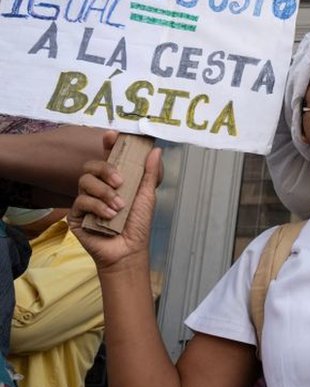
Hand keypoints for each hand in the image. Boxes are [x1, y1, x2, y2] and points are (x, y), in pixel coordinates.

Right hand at [67, 132, 162, 271]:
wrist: (128, 250)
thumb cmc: (138, 224)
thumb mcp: (147, 196)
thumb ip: (150, 174)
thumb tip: (156, 150)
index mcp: (114, 179)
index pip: (106, 156)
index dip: (107, 144)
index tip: (111, 136)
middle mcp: (97, 187)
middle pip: (91, 165)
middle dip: (105, 170)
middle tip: (120, 182)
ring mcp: (85, 200)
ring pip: (84, 181)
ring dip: (104, 192)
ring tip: (119, 206)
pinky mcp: (75, 214)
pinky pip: (81, 201)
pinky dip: (98, 206)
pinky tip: (110, 216)